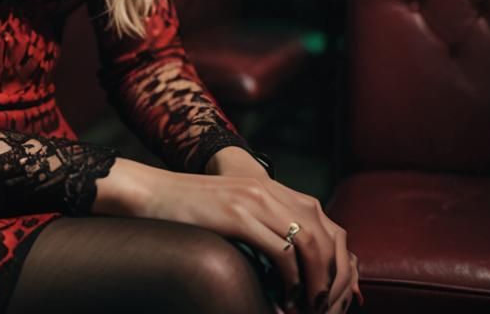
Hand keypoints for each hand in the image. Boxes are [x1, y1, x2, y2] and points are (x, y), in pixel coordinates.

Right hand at [97, 159, 361, 312]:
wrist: (151, 193)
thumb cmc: (189, 208)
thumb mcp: (234, 207)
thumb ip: (263, 222)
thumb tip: (289, 260)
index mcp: (271, 186)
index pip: (326, 222)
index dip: (338, 260)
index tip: (333, 293)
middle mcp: (268, 189)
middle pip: (325, 234)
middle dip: (333, 277)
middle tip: (323, 307)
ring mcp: (254, 200)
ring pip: (309, 244)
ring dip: (315, 283)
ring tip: (306, 306)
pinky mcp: (238, 215)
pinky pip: (281, 251)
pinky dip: (290, 281)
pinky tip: (282, 298)